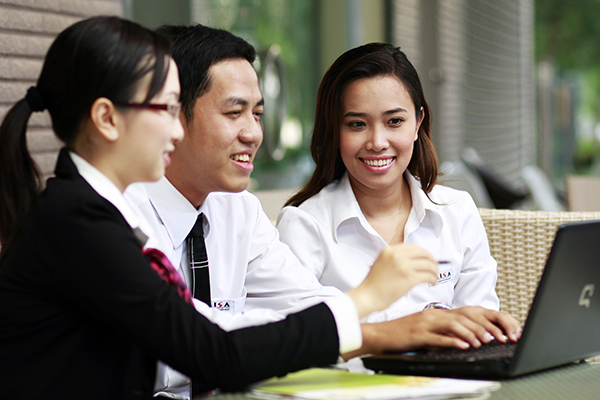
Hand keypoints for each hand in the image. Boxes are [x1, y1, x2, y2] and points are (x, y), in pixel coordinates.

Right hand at [341, 307, 521, 359]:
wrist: (378, 334)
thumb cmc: (401, 333)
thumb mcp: (425, 328)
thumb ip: (443, 330)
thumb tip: (464, 338)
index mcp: (437, 313)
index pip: (466, 313)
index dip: (485, 321)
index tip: (500, 331)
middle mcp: (433, 315)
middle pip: (463, 317)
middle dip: (484, 327)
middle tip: (498, 337)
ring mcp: (424, 323)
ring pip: (453, 325)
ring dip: (471, 334)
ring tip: (484, 341)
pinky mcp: (417, 335)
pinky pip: (437, 338)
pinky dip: (452, 342)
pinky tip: (463, 347)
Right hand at [346, 243, 436, 318]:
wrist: (367, 296)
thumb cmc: (373, 284)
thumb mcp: (382, 263)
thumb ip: (395, 258)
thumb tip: (414, 260)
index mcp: (389, 250)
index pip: (414, 247)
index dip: (424, 253)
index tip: (428, 258)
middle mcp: (397, 256)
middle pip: (423, 253)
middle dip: (432, 260)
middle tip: (434, 267)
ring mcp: (403, 266)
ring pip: (428, 264)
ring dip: (434, 271)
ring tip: (434, 277)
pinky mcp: (409, 279)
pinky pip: (427, 276)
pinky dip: (432, 279)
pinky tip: (431, 282)